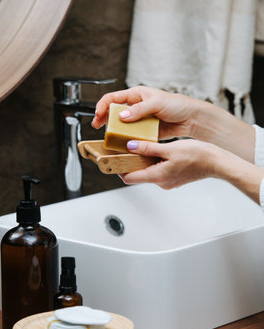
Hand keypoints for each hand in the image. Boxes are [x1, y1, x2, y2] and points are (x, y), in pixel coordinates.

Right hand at [92, 85, 201, 139]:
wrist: (191, 119)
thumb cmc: (177, 105)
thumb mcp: (157, 103)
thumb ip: (139, 110)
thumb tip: (122, 116)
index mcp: (136, 95)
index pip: (113, 98)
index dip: (102, 105)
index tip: (97, 115)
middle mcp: (136, 107)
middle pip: (114, 112)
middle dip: (104, 119)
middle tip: (98, 127)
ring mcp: (139, 120)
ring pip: (122, 126)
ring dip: (116, 131)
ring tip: (111, 137)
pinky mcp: (145, 131)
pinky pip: (132, 135)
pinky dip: (127, 140)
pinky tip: (125, 144)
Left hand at [120, 138, 263, 203]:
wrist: (217, 163)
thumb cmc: (198, 156)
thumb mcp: (169, 148)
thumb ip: (148, 148)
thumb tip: (131, 146)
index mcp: (157, 176)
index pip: (129, 178)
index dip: (118, 168)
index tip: (113, 158)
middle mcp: (161, 182)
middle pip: (137, 174)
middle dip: (130, 162)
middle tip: (125, 148)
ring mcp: (167, 181)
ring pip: (148, 171)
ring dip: (143, 160)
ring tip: (141, 146)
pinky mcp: (173, 177)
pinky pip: (158, 170)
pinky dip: (154, 161)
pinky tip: (157, 151)